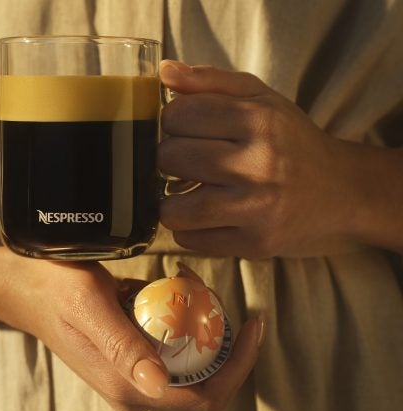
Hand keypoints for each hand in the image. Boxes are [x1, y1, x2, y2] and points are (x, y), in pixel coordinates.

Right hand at [0, 252, 264, 410]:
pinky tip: (167, 281)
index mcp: (129, 387)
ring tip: (183, 274)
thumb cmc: (52, 289)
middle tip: (202, 281)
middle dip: (216, 330)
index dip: (238, 366)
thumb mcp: (88, 307)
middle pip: (202, 372)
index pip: (204, 396)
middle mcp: (135, 387)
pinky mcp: (131, 353)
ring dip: (197, 315)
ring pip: (188, 352)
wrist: (23, 285)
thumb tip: (158, 384)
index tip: (253, 324)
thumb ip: (121, 347)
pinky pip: (170, 338)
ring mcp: (133, 371)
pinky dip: (177, 310)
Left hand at [158, 60, 356, 257]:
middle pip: (170, 159)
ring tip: (188, 191)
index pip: (178, 116)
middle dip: (170, 158)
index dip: (172, 122)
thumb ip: (210, 81)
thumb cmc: (290, 141)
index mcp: (260, 121)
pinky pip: (190, 240)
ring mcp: (256, 210)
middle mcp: (259, 166)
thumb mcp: (260, 99)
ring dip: (172, 201)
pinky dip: (188, 228)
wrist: (340, 192)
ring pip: (174, 209)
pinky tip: (205, 214)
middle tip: (187, 160)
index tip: (186, 128)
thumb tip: (164, 71)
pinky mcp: (253, 244)